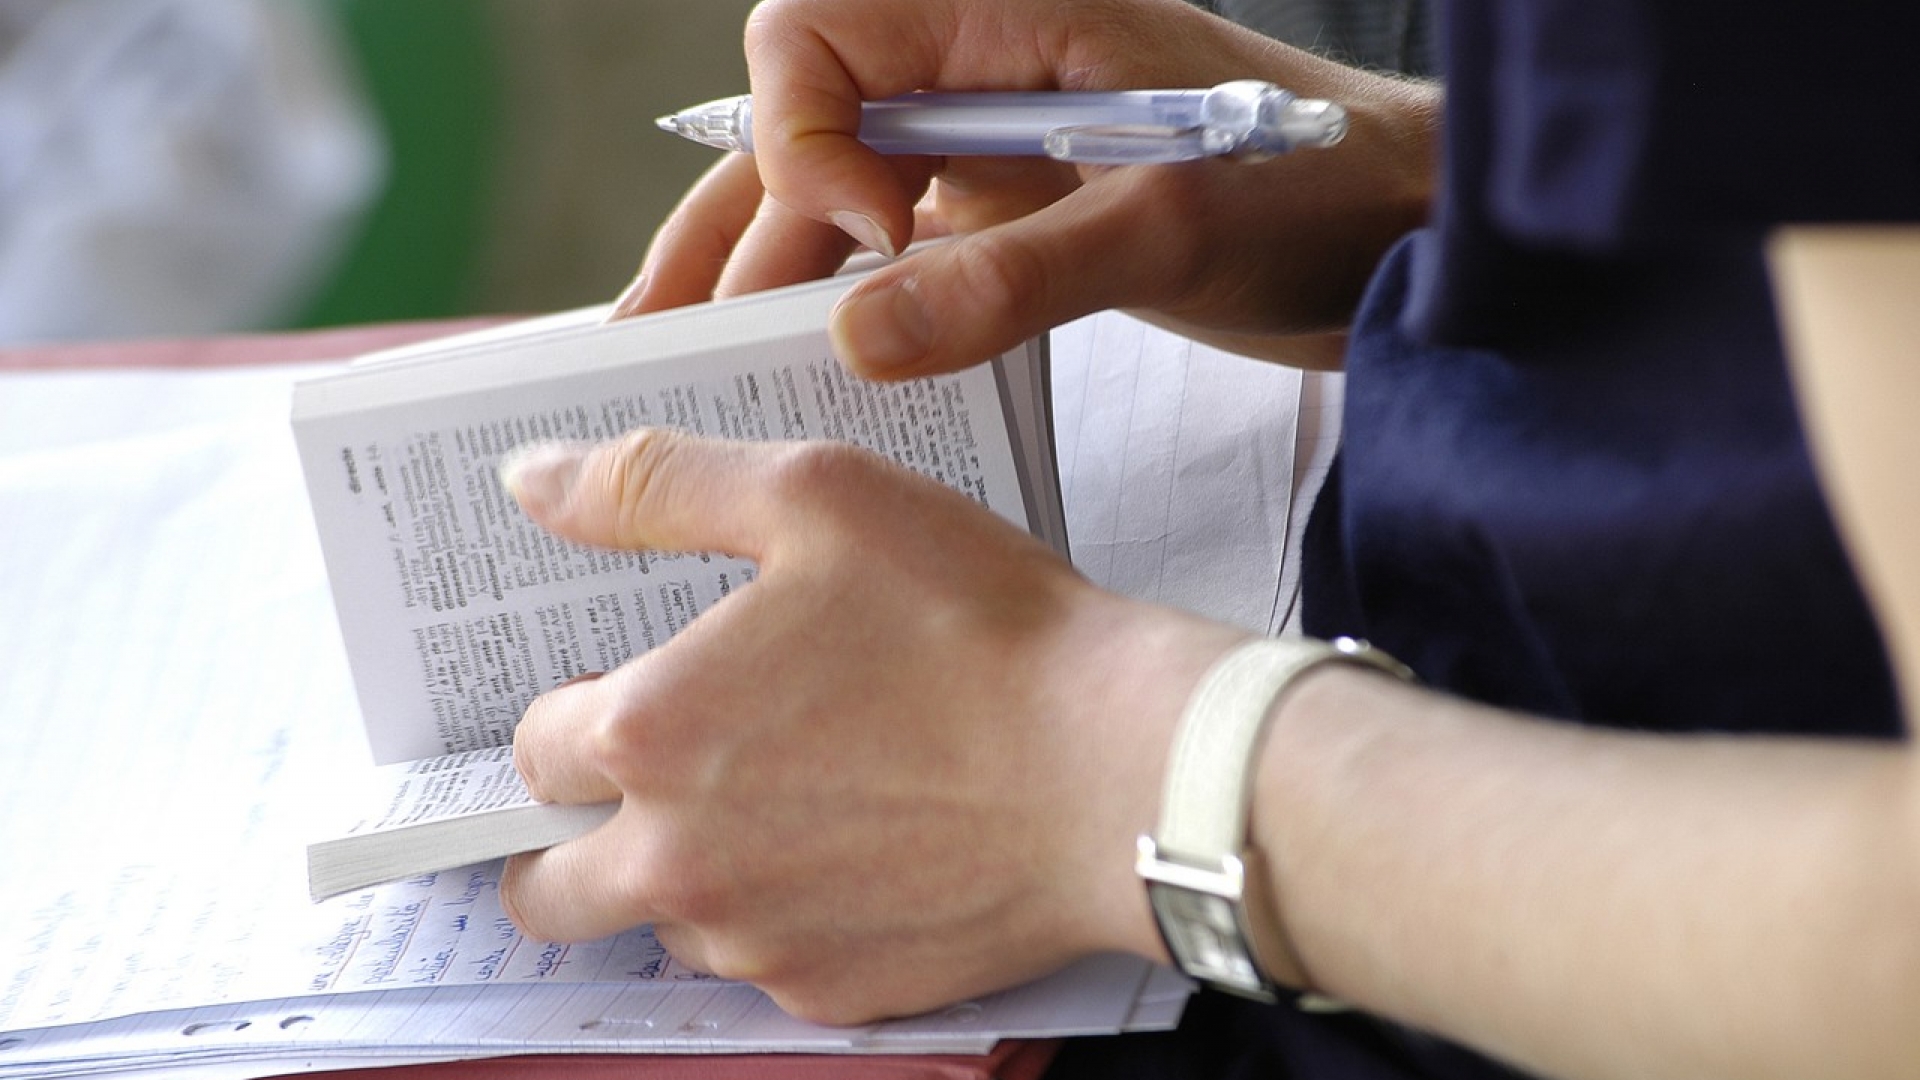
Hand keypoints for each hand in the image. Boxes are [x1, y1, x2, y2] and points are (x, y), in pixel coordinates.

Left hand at [496, 432, 1246, 1021]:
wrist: (1117, 769)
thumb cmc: (977, 627)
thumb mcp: (816, 497)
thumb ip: (653, 485)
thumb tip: (533, 483)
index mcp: (653, 736)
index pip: (531, 749)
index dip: (569, 713)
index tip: (625, 695)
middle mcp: (682, 861)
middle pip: (549, 885)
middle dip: (572, 836)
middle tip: (644, 785)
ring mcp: (760, 940)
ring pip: (665, 925)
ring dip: (690, 873)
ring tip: (791, 796)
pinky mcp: (838, 991)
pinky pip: (770, 962)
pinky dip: (789, 916)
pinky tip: (864, 846)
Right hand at [616, 0, 1439, 375]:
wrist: (1406, 237)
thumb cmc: (1316, 190)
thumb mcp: (1167, 224)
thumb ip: (1011, 275)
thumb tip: (853, 337)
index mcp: (1000, 7)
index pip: (820, 31)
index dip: (808, 132)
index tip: (867, 230)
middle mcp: (973, 65)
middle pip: (800, 125)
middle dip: (724, 224)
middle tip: (640, 330)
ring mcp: (987, 147)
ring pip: (833, 199)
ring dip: (756, 276)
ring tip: (669, 362)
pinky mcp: (1009, 217)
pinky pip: (892, 255)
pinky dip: (837, 308)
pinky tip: (786, 368)